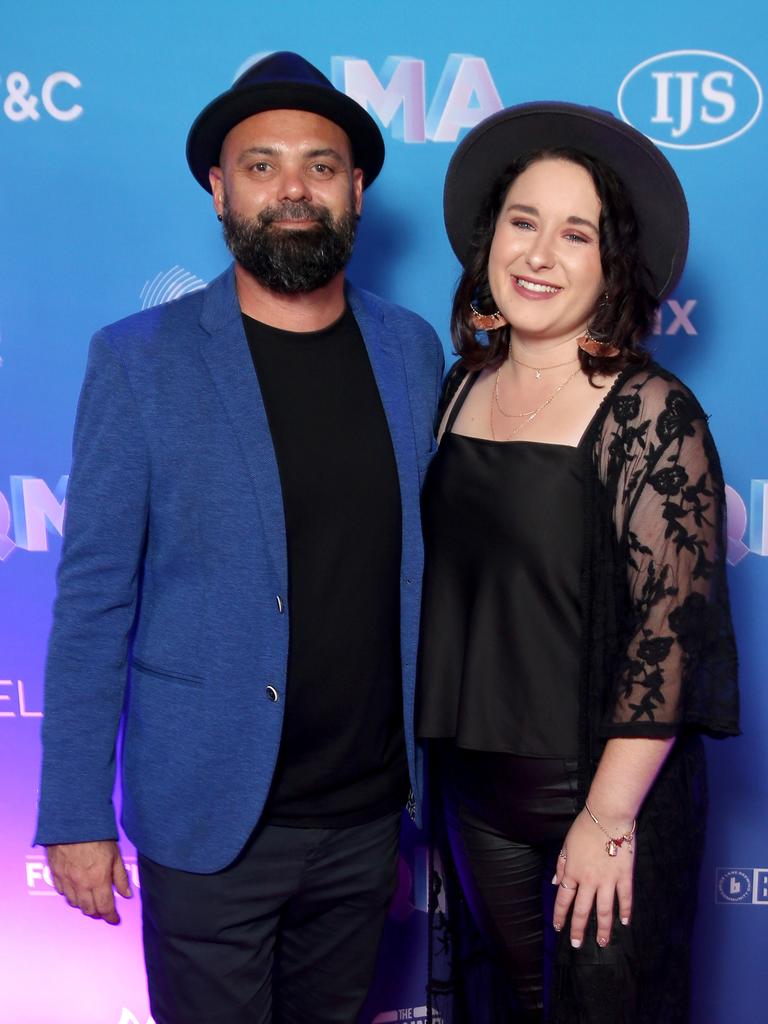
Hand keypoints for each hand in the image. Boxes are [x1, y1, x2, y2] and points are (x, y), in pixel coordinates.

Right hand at [46, 840, 131, 924]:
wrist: (72, 821)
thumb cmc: (96, 834)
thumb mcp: (115, 854)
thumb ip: (120, 876)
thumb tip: (126, 894)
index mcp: (98, 880)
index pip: (105, 907)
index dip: (111, 916)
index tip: (114, 919)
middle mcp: (80, 884)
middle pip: (88, 909)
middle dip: (97, 912)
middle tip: (104, 909)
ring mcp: (66, 880)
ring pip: (74, 903)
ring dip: (84, 904)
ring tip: (91, 899)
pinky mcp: (55, 874)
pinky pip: (62, 892)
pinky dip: (70, 894)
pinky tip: (76, 889)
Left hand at [552, 809, 633, 947]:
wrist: (607, 817)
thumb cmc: (584, 828)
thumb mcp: (567, 845)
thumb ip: (561, 865)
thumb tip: (555, 883)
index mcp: (573, 872)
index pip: (564, 899)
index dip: (560, 914)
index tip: (558, 927)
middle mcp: (589, 880)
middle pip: (583, 910)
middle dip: (578, 929)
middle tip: (577, 944)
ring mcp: (608, 880)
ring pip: (605, 910)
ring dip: (603, 928)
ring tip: (603, 942)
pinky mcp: (624, 877)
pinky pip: (625, 898)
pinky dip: (626, 911)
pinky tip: (625, 922)